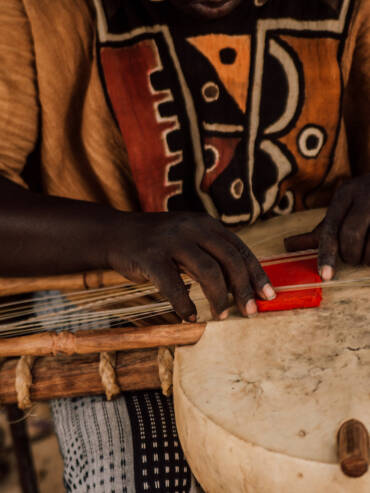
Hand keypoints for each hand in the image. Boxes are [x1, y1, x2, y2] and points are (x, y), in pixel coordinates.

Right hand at [107, 212, 275, 320]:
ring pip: (207, 271)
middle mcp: (193, 228)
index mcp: (206, 224)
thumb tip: (241, 285)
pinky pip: (174, 285)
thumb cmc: (159, 243)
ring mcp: (172, 240)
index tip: (269, 295)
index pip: (240, 249)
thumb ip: (212, 254)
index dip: (257, 274)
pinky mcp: (151, 256)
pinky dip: (184, 305)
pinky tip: (190, 317)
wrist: (117, 233)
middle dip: (243, 289)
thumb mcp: (189, 239)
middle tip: (251, 311)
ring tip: (222, 315)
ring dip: (219, 298)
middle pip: (229, 260)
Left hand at [284, 175, 369, 279]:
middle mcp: (366, 195)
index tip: (325, 276)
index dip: (326, 254)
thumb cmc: (365, 203)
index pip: (330, 229)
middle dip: (350, 254)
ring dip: (368, 258)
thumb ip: (320, 231)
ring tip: (368, 254)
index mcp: (345, 194)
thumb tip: (287, 245)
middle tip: (353, 257)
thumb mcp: (342, 211)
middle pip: (351, 237)